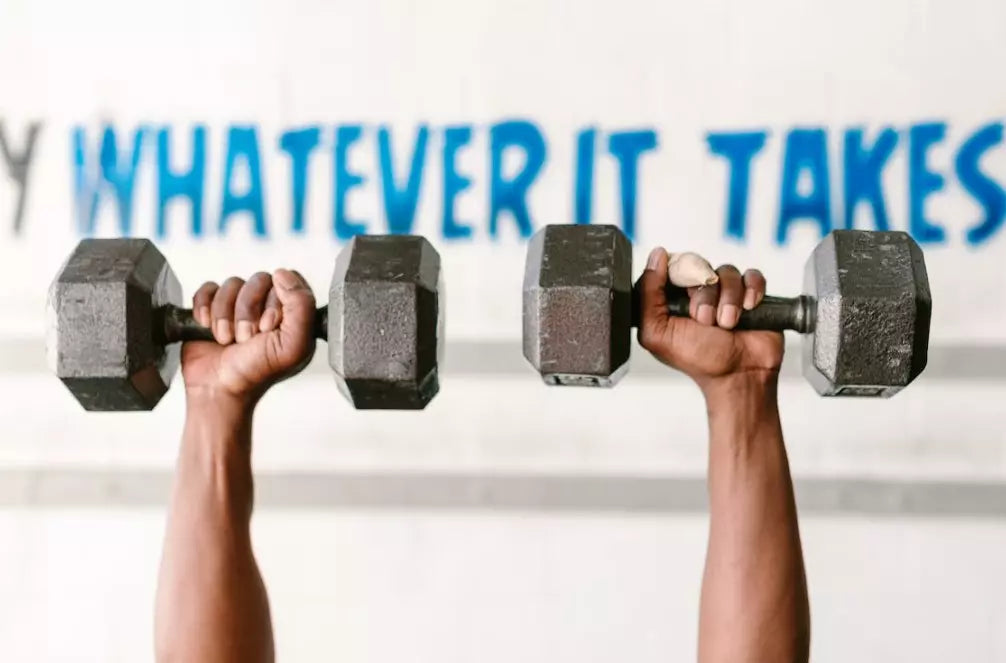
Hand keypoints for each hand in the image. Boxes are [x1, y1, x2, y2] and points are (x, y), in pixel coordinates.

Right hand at [181, 269, 316, 405]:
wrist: (218, 389)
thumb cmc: (257, 373)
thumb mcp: (293, 345)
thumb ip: (302, 306)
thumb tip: (284, 273)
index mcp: (293, 314)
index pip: (290, 280)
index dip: (277, 299)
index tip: (269, 325)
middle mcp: (267, 306)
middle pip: (260, 279)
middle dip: (248, 311)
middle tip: (246, 338)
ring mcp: (239, 306)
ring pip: (233, 283)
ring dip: (226, 315)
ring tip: (227, 339)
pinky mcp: (213, 307)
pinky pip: (208, 288)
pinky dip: (205, 307)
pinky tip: (207, 327)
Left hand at [635, 247, 783, 393]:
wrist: (739, 376)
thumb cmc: (699, 360)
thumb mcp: (658, 332)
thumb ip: (647, 295)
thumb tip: (656, 255)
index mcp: (672, 299)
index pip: (672, 266)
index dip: (680, 276)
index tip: (686, 297)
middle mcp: (698, 293)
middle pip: (700, 266)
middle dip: (705, 295)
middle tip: (705, 320)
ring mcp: (726, 293)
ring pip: (727, 271)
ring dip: (728, 299)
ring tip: (728, 324)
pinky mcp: (751, 294)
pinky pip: (751, 275)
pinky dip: (751, 290)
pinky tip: (749, 308)